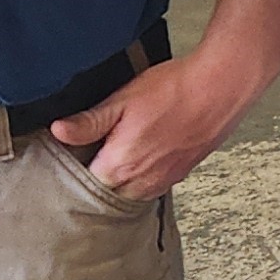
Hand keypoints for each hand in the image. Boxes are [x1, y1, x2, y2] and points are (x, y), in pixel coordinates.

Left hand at [50, 46, 256, 200]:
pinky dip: (145, 175)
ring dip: (123, 178)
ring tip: (122, 150)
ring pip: (131, 192)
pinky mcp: (181, 173)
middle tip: (99, 148)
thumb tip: (58, 132)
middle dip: (100, 175)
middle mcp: (141, 181)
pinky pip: (153, 185)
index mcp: (120, 165)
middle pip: (107, 192)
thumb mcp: (122, 100)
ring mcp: (164, 180)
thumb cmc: (174, 89)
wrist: (221, 86)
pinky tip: (147, 150)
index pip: (83, 182)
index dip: (77, 165)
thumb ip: (88, 122)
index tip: (77, 150)